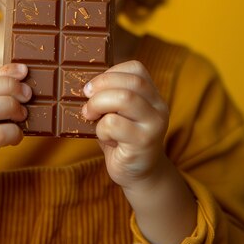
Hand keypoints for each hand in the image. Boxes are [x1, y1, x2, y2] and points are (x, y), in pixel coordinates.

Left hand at [82, 60, 168, 189]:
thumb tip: (84, 83)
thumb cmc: (122, 138)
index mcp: (152, 95)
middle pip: (131, 81)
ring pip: (125, 98)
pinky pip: (114, 124)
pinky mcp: (143, 143)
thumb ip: (110, 95)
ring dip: (98, 104)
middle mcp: (158, 107)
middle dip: (101, 84)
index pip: (136, 68)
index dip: (111, 72)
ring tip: (90, 115)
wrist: (139, 175)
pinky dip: (101, 128)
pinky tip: (104, 137)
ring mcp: (154, 125)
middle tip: (85, 96)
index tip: (94, 85)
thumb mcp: (118, 112)